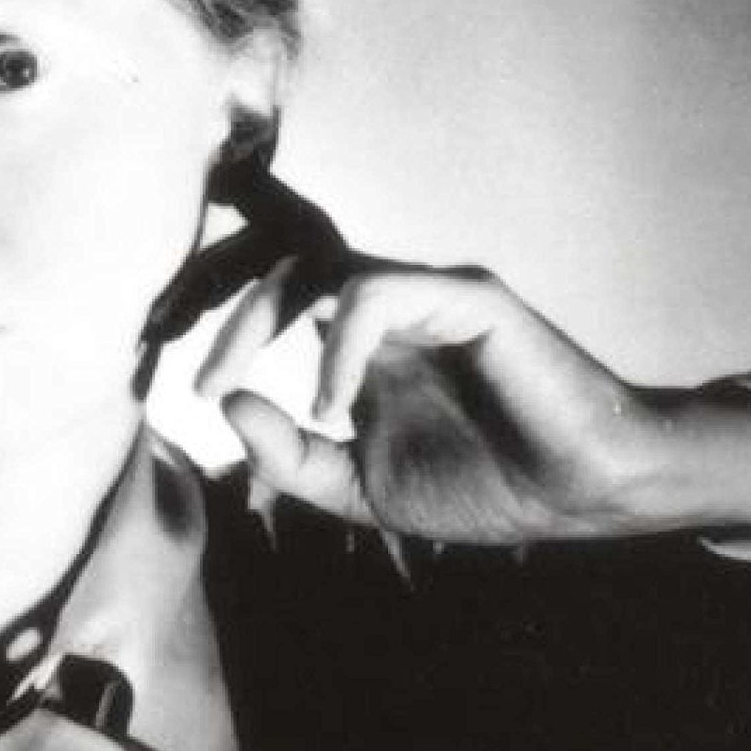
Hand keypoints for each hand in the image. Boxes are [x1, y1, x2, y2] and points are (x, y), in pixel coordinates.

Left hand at [194, 244, 750, 546]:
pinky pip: (376, 297)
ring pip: (319, 266)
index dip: (224, 282)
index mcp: (362, 340)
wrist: (576, 495)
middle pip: (284, 255)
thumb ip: (290, 453)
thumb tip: (228, 400)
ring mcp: (429, 293)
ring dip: (258, 317)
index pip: (285, 280)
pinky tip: (332, 405)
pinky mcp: (467, 297)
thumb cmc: (483, 484)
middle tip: (177, 353)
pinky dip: (337, 347)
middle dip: (217, 295)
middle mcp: (390, 303)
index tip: (174, 338)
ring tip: (227, 381)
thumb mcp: (359, 488)